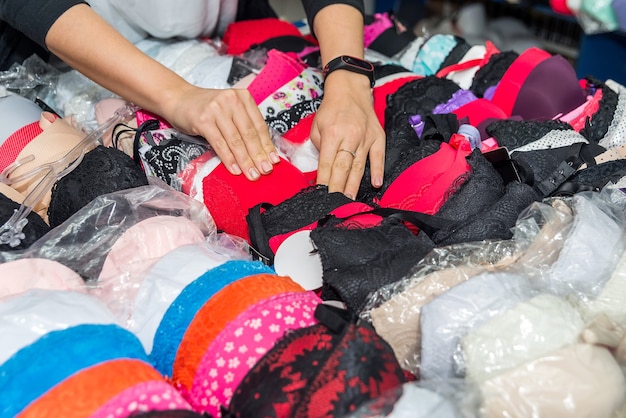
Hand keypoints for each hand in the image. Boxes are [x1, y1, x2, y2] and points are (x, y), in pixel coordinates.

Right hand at [166, 85, 279, 180]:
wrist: (179, 99)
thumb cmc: (208, 108)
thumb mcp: (230, 111)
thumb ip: (245, 126)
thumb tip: (262, 153)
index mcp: (243, 97)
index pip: (259, 125)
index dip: (267, 145)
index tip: (274, 161)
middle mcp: (232, 100)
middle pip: (249, 133)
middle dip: (259, 156)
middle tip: (265, 171)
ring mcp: (217, 109)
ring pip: (236, 140)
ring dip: (245, 161)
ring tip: (252, 175)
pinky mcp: (203, 120)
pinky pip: (219, 144)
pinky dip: (228, 159)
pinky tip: (235, 170)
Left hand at [310, 71, 384, 198]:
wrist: (351, 90)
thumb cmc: (331, 110)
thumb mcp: (317, 125)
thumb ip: (319, 147)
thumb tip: (322, 167)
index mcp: (332, 134)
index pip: (326, 162)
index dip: (323, 180)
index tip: (320, 195)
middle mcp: (350, 136)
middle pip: (343, 167)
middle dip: (338, 188)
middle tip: (335, 205)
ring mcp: (365, 138)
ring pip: (359, 165)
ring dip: (354, 185)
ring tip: (350, 200)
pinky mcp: (378, 137)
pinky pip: (378, 156)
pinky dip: (378, 170)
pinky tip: (376, 184)